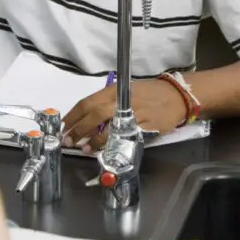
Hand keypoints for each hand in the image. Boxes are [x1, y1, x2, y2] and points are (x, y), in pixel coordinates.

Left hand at [60, 77, 185, 151]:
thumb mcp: (125, 90)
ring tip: (84, 148)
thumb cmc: (148, 92)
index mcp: (114, 91)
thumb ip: (107, 101)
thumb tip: (86, 117)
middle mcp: (122, 101)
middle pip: (94, 115)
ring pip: (109, 129)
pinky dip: (113, 144)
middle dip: (78, 129)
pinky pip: (125, 138)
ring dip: (93, 140)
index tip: (63, 126)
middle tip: (68, 139)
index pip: (88, 102)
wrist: (175, 95)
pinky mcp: (145, 127)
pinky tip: (106, 150)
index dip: (73, 115)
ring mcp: (134, 115)